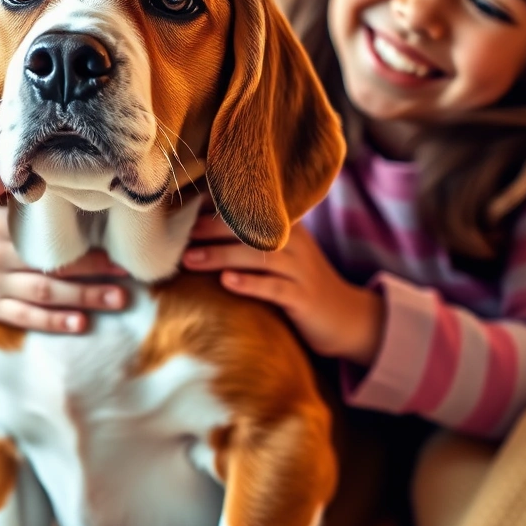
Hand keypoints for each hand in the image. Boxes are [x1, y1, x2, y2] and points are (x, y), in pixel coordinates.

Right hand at [0, 173, 126, 332]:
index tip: (112, 241)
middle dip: (92, 271)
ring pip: (44, 295)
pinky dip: (53, 322)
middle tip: (127, 273)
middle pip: (50, 266)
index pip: (41, 234)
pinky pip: (26, 318)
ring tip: (118, 300)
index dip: (78, 239)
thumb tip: (24, 168)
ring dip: (83, 298)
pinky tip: (80, 324)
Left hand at [181, 203, 383, 364]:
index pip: (250, 210)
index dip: (217, 208)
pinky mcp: (303, 298)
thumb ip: (252, 242)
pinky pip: (275, 288)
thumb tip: (202, 233)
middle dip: (211, 229)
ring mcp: (301, 271)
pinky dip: (250, 283)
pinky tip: (227, 282)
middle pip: (250, 229)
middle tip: (179, 233)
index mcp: (288, 229)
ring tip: (190, 259)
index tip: (184, 209)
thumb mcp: (281, 258)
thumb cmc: (301, 286)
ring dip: (221, 255)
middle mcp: (295, 244)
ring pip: (259, 256)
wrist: (346, 318)